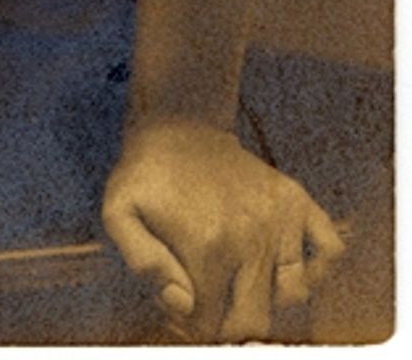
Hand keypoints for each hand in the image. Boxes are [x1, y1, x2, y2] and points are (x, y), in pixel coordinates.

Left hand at [101, 118, 345, 340]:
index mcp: (207, 246)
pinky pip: (329, 250)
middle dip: (229, 325)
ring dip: (267, 301)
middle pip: (254, 321)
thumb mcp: (119, 211)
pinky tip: (286, 266)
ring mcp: (279, 218)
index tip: (184, 309)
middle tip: (210, 305)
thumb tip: (182, 304)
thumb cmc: (146, 173)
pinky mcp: (296, 200)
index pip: (210, 325)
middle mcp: (250, 237)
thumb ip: (143, 263)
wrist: (178, 121)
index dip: (193, 326)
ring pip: (292, 297)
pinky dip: (315, 268)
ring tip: (239, 283)